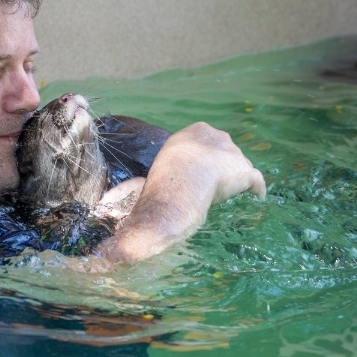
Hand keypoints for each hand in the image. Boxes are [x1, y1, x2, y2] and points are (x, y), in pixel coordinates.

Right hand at [96, 122, 265, 262]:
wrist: (185, 181)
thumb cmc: (163, 179)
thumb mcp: (145, 180)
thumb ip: (125, 199)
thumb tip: (98, 223)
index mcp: (192, 133)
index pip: (201, 140)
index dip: (199, 159)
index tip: (196, 174)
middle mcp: (215, 137)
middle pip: (223, 150)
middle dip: (220, 165)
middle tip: (214, 186)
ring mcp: (233, 154)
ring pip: (239, 164)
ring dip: (236, 177)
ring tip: (233, 195)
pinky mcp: (245, 172)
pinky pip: (256, 181)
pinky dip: (257, 190)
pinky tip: (257, 199)